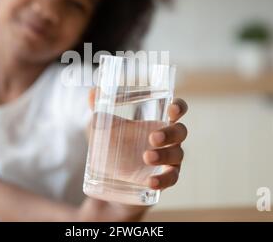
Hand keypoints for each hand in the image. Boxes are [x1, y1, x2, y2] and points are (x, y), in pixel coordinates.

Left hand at [82, 88, 187, 220]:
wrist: (108, 180)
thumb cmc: (112, 147)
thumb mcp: (102, 128)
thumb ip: (98, 109)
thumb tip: (92, 92)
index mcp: (157, 122)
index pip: (176, 110)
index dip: (179, 107)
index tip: (172, 108)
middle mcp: (168, 140)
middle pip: (180, 132)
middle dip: (170, 133)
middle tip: (152, 137)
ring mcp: (168, 160)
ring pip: (177, 155)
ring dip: (164, 155)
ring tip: (146, 157)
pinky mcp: (163, 179)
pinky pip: (171, 179)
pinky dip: (163, 180)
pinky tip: (151, 181)